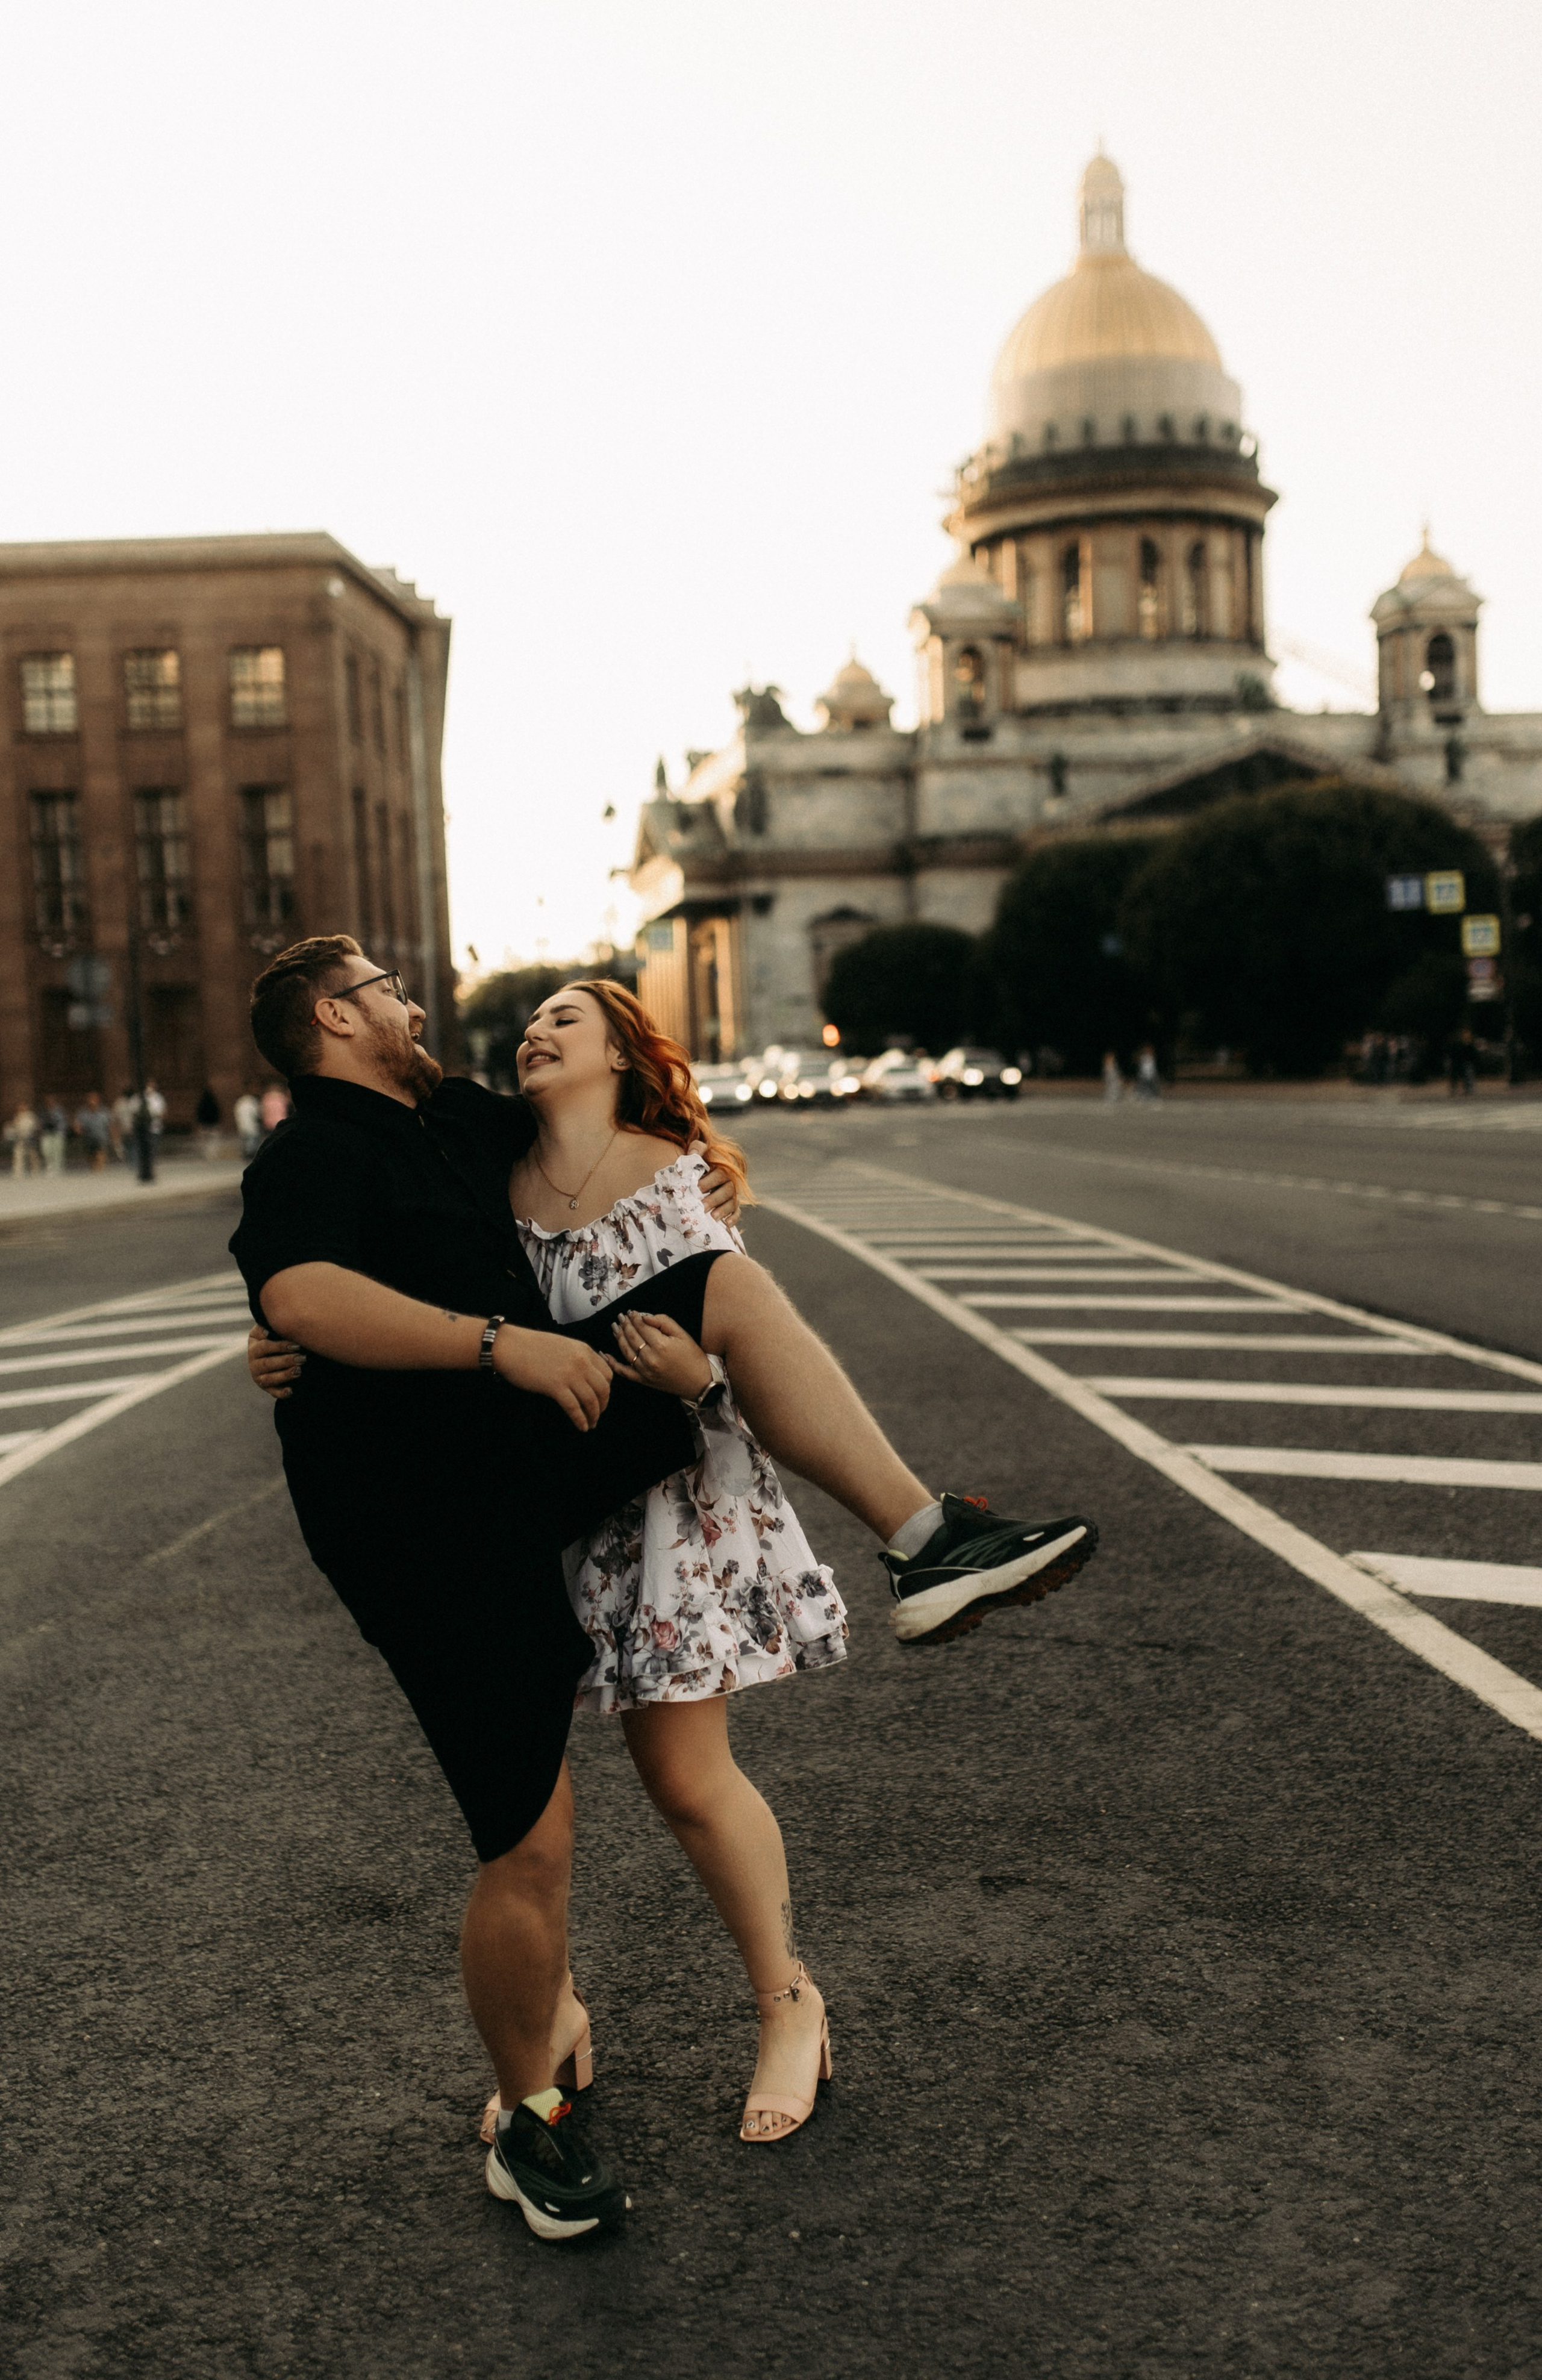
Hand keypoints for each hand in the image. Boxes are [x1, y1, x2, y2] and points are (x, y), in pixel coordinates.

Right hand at [248, 1321, 303, 1399]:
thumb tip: (269, 1329)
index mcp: (254, 1348)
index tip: (297, 1345)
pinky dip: (282, 1393)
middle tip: (302, 1358)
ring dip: (285, 1375)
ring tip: (299, 1371)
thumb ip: (270, 1326)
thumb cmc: (275, 1337)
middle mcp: (254, 1364)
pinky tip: (291, 1391)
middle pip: (268, 1364)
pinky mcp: (267, 1388)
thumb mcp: (270, 1330)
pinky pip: (274, 1392)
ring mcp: (259, 1377)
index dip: (281, 1346)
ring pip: (270, 1378)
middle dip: (286, 1361)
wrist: (274, 1353)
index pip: (265, 1347)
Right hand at [492, 1325, 613, 1430]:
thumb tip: (585, 1375)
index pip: (607, 1373)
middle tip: (598, 1414)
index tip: (601, 1398)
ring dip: (593, 1415)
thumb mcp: (562, 1345)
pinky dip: (580, 1420)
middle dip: (603, 1405)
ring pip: (591, 1401)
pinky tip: (581, 1427)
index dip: (606, 1389)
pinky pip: (574, 1408)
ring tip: (591, 1424)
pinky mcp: (555, 1387)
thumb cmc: (531, 1346)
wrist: (510, 1346)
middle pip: (603, 1389)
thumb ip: (577, 1358)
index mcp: (584, 1350)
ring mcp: (569, 1374)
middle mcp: (581, 1362)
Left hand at [609, 1310, 713, 1398]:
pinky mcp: (642, 1380)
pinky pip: (623, 1371)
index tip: (631, 1312)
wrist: (699, 1382)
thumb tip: (644, 1316)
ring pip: (625, 1350)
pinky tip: (604, 1354)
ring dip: (618, 1337)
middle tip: (620, 1316)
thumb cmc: (693, 1356)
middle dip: (625, 1324)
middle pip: (631, 1337)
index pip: (641, 1327)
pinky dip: (612, 1363)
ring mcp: (644, 1371)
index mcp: (661, 1346)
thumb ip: (663, 1322)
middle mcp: (650, 1358)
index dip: (635, 1317)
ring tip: (615, 1327)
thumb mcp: (682, 1334)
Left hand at [693, 1151, 739, 1226]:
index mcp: (722, 1169)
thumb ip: (696, 1149)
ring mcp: (732, 1195)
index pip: (719, 1174)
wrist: (702, 1175)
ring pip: (732, 1202)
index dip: (709, 1181)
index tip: (696, 1188)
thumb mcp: (698, 1155)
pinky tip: (726, 1224)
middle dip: (714, 1199)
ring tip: (712, 1217)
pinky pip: (737, 1213)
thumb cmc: (699, 1165)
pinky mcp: (733, 1206)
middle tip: (701, 1207)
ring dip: (723, 1210)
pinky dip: (733, 1218)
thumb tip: (693, 1153)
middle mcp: (730, 1182)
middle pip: (727, 1190)